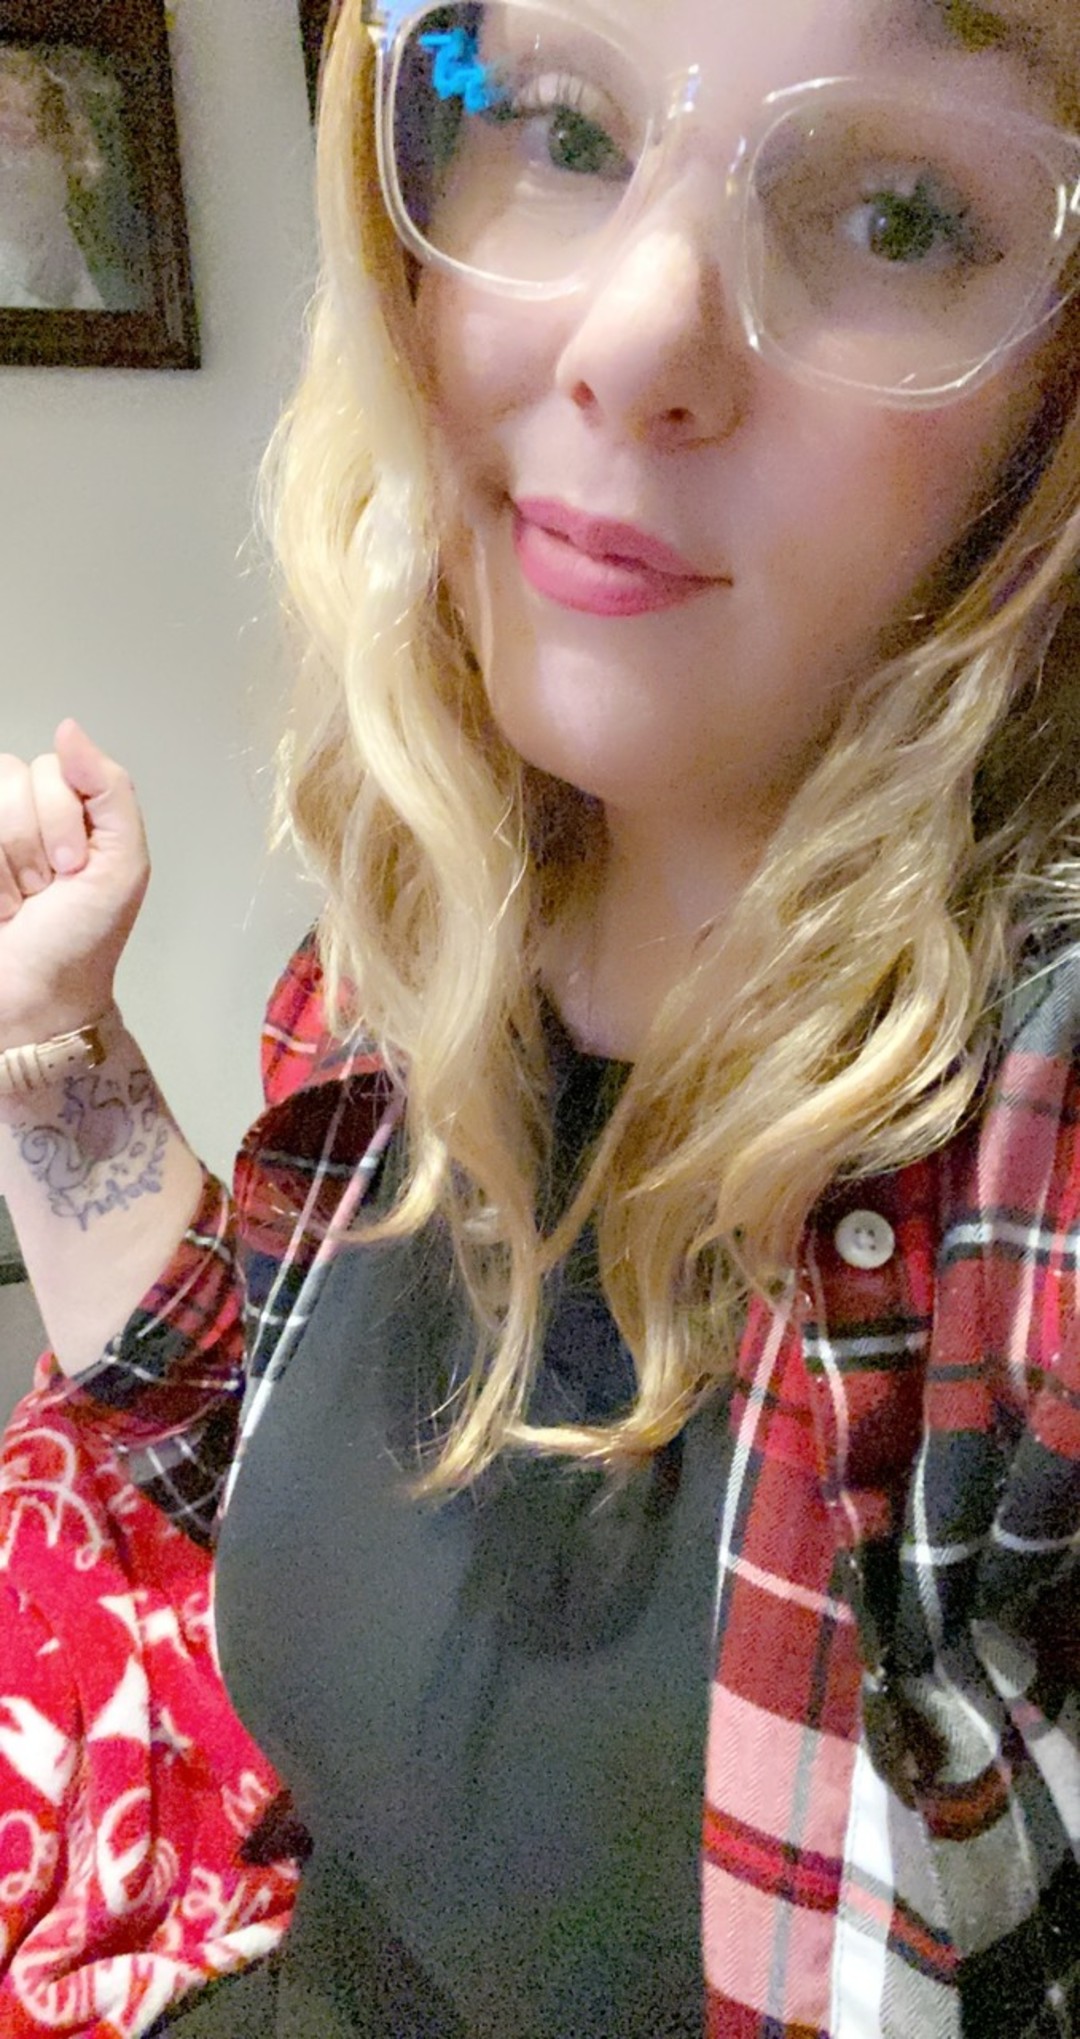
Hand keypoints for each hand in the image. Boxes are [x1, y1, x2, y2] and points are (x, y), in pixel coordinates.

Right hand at [0, 721, 149, 1050]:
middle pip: (12, 778)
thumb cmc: (82, 941)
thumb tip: (68, 728)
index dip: (62, 817)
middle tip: (43, 890)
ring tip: (16, 901)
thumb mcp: (122, 865)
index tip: (73, 869)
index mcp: (72, 807)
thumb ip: (110, 790)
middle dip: (30, 843)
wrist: (35, 999)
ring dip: (2, 864)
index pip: (54, 765)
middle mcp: (23, 812)